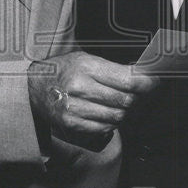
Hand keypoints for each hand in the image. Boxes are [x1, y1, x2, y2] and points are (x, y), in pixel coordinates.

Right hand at [28, 51, 159, 150]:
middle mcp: (80, 87)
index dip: (145, 82)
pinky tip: (107, 113)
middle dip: (135, 98)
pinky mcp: (71, 124)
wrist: (33, 86)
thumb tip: (141, 77)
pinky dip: (111, 122)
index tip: (153, 81)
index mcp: (86, 67)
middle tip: (138, 93)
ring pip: (116, 116)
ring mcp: (75, 108)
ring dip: (123, 112)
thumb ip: (112, 69)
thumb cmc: (63, 69)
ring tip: (119, 103)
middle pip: (124, 100)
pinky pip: (104, 128)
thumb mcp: (85, 59)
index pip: (126, 79)